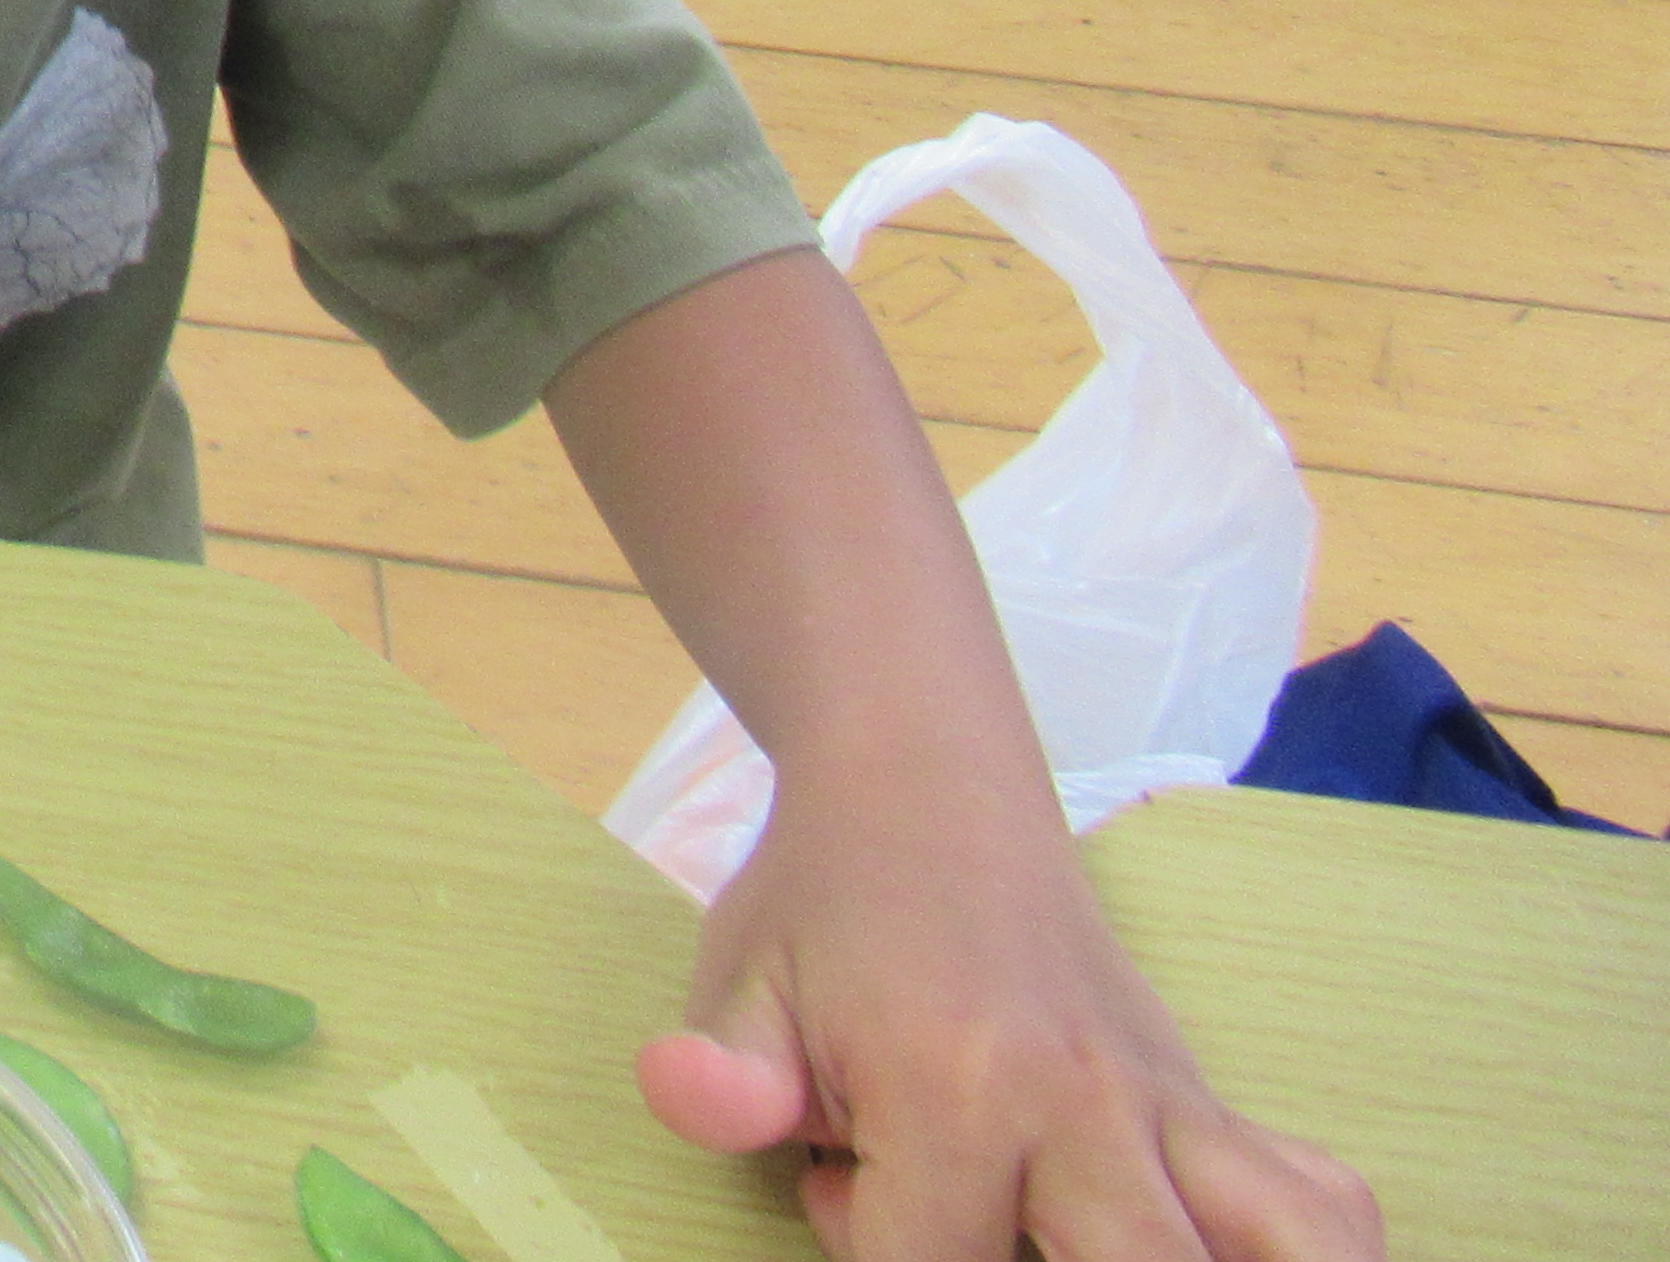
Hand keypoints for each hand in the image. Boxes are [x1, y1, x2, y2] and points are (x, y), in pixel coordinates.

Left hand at [639, 768, 1383, 1259]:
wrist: (924, 785)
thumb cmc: (824, 903)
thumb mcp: (743, 980)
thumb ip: (723, 1073)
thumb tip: (683, 1099)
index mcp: (954, 1085)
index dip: (865, 1254)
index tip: (842, 1191)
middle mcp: (1082, 1107)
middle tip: (976, 1226)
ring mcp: (1165, 1109)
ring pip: (1280, 1246)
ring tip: (1088, 1238)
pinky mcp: (1211, 1108)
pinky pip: (1318, 1202)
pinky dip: (1307, 1250)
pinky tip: (1219, 1252)